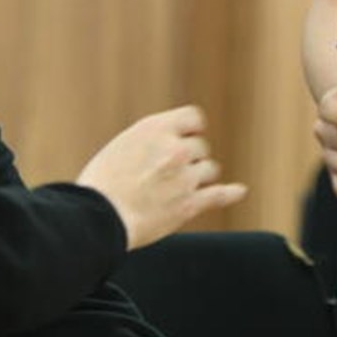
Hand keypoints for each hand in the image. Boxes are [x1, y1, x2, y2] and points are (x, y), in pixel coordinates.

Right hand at [76, 105, 246, 250]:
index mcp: (156, 129)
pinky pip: (219, 194)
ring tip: (175, 189)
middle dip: (189, 159)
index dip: (190, 130)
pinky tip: (239, 191)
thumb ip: (151, 140)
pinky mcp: (190, 204)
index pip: (193, 118)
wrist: (98, 217)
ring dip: (197, 178)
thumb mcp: (122, 146)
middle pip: (200, 147)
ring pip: (209, 170)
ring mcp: (185, 177)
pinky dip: (231, 193)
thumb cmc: (101, 184)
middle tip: (168, 174)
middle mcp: (175, 149)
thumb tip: (170, 140)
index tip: (185, 139)